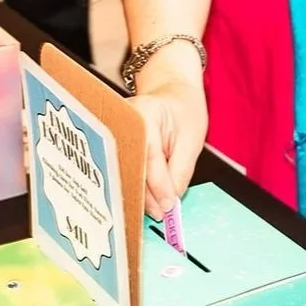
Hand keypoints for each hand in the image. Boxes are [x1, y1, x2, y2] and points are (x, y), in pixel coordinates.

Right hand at [129, 57, 205, 218]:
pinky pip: (125, 167)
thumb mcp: (192, 140)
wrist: (173, 91)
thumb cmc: (183, 110)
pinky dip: (137, 183)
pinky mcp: (114, 142)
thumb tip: (169, 201)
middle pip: (131, 167)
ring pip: (125, 171)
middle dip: (147, 195)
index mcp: (144, 115)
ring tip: (158, 208)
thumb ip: (179, 171)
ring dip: (141, 192)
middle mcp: (122, 122)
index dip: (159, 186)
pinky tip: (147, 195)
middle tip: (162, 213)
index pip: (149, 157)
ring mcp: (114, 131)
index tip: (168, 206)